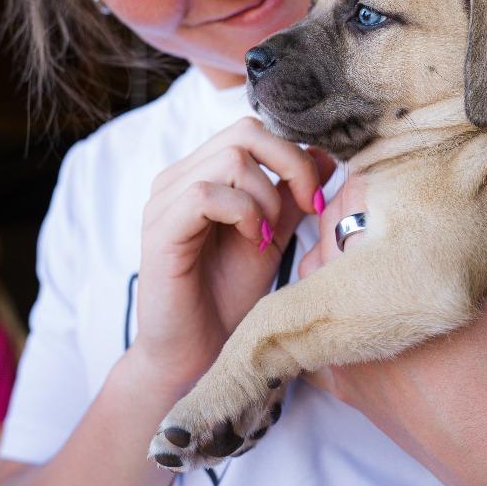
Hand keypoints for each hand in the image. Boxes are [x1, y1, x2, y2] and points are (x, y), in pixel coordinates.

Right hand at [132, 117, 334, 390]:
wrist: (198, 354)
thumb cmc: (229, 296)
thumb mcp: (273, 236)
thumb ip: (293, 196)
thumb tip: (326, 154)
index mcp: (203, 172)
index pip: (254, 131)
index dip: (295, 154)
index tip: (317, 198)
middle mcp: (179, 178)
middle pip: (245, 133)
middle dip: (290, 165)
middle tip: (308, 207)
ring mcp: (165, 201)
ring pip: (230, 159)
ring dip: (266, 197)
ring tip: (269, 236)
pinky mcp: (160, 229)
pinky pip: (205, 193)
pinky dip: (243, 213)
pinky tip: (254, 241)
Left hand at [302, 127, 486, 485]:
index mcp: (371, 287)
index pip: (342, 211)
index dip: (363, 188)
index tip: (388, 182)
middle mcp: (341, 323)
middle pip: (325, 246)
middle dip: (350, 224)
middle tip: (384, 212)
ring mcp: (338, 359)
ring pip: (315, 287)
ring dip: (340, 266)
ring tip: (374, 252)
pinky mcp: (345, 389)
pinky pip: (319, 334)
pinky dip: (337, 313)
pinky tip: (365, 303)